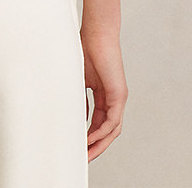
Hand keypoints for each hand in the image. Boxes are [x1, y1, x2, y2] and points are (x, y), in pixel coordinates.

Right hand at [81, 28, 126, 161]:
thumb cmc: (85, 48)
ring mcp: (118, 97)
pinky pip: (112, 121)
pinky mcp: (119, 95)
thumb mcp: (78, 78)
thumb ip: (77, 96)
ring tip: (86, 154)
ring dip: (99, 144)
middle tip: (82, 158)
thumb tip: (72, 115)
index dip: (88, 135)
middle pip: (106, 130)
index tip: (77, 145)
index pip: (97, 122)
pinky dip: (101, 132)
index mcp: (103, 94)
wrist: (97, 33)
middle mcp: (113, 98)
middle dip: (94, 146)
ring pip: (111, 130)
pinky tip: (89, 139)